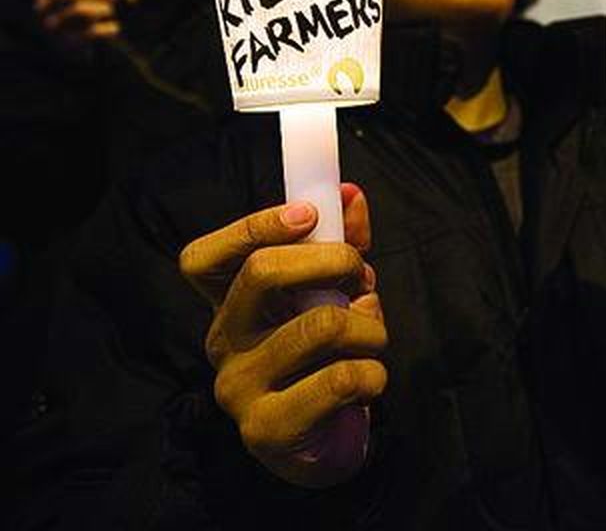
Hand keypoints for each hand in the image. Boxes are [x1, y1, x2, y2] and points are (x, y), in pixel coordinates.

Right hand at [33, 0, 119, 54]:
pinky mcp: (68, 47)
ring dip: (103, 8)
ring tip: (111, 11)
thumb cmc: (81, 20)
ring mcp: (52, 30)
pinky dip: (108, 28)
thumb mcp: (80, 0)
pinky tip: (114, 28)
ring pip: (80, 10)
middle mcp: (42, 11)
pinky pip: (92, 32)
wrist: (76, 53)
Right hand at [179, 184, 387, 486]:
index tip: (309, 215)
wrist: (322, 441)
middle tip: (362, 277)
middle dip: (334, 261)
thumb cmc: (324, 354)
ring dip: (369, 324)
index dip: (253, 226)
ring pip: (318, 325)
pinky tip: (370, 377)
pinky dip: (374, 371)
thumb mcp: (332, 292)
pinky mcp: (267, 427)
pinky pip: (339, 378)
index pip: (203, 259)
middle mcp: (221, 342)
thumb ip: (341, 243)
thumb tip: (351, 194)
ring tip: (374, 336)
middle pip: (262, 273)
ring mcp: (237, 387)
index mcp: (226, 304)